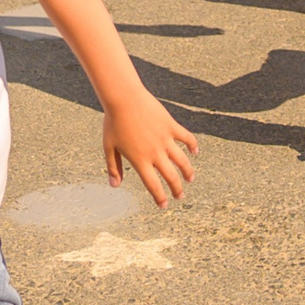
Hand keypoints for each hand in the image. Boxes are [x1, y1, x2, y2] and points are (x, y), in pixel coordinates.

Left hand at [100, 93, 198, 207]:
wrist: (124, 98)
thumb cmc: (113, 122)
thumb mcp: (109, 147)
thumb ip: (113, 167)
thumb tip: (115, 185)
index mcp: (139, 160)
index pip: (153, 185)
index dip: (160, 198)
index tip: (164, 205)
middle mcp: (155, 153)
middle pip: (170, 177)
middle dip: (176, 189)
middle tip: (180, 196)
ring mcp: (165, 139)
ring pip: (182, 161)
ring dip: (188, 172)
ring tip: (190, 179)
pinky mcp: (171, 126)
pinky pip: (186, 138)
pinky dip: (192, 145)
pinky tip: (195, 151)